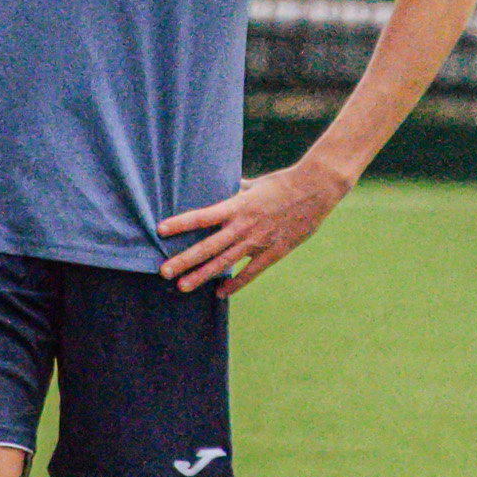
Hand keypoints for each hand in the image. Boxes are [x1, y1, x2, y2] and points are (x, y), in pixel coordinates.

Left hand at [155, 159, 351, 295]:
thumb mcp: (255, 184)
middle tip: (163, 271)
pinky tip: (220, 293)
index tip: (160, 229)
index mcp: (237, 206)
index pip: (202, 216)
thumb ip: (236, 190)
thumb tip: (224, 188)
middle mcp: (243, 226)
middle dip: (184, 260)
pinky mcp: (273, 252)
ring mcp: (258, 241)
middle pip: (208, 246)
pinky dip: (235, 284)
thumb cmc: (284, 183)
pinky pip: (251, 272)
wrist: (315, 189)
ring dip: (202, 276)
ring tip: (182, 287)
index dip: (181, 223)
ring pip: (224, 263)